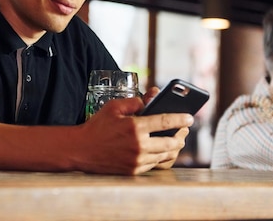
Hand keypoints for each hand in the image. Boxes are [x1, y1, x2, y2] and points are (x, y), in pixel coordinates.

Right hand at [74, 96, 192, 174]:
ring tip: (176, 141)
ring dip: (173, 148)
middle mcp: (139, 145)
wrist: (82, 150)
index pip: (165, 121)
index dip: (180, 119)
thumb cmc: (97, 126)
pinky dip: (161, 157)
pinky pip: (154, 164)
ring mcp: (137, 160)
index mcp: (135, 127)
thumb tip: (148, 102)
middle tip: (184, 132)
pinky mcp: (134, 170)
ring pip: (165, 155)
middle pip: (170, 142)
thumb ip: (134, 102)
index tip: (190, 117)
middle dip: (180, 136)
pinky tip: (161, 151)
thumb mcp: (113, 107)